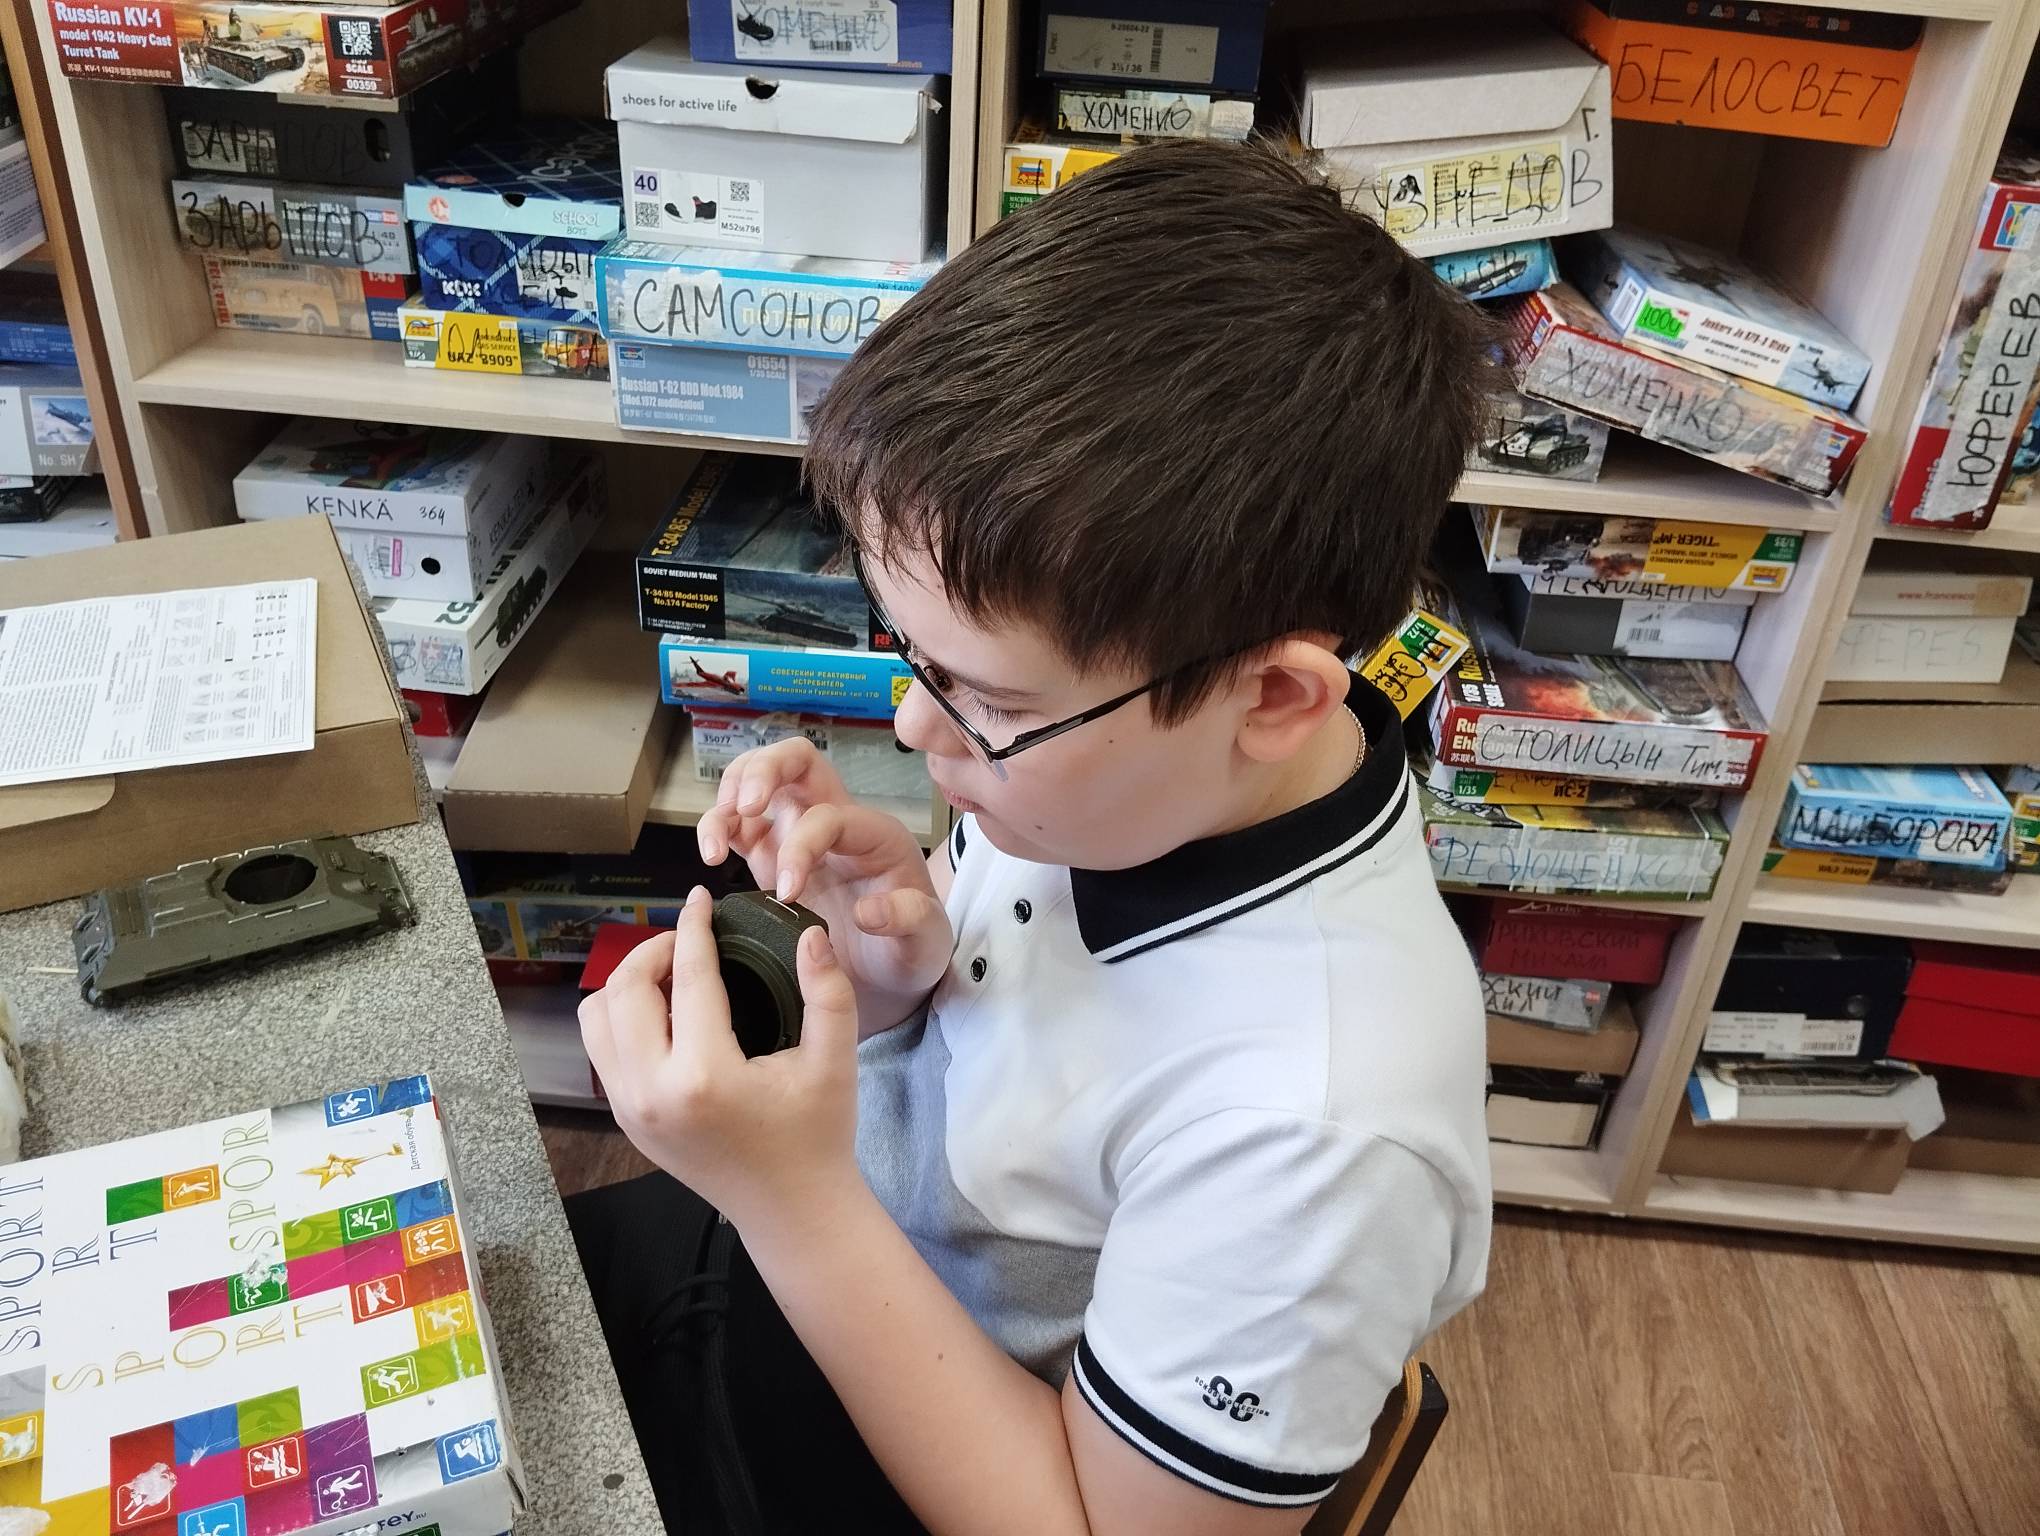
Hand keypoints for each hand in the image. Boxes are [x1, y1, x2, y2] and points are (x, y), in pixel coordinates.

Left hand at [579, 887, 863, 1225]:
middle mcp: (652, 1093)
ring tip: (673, 976)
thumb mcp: (834, 1060)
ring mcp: (631, 1110)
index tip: (700, 899)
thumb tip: (809, 934)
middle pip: (623, 990)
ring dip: (628, 985)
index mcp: (704, 1076)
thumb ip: (827, 991)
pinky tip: (666, 1014)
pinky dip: (622, 1019)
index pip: (689, 979)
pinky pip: (602, 1051)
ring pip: (597, 1019)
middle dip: (654, 951)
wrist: (792, 1211)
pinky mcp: (626, 1121)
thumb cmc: (817, 1135)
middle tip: (690, 940)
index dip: (694, 928)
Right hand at [697, 738, 951, 1034]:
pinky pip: (737, 823)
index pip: (828, 815)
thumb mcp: (926, 941)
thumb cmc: (910, 950)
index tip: (788, 895)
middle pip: (795, 759)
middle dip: (763, 770)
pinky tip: (710, 856)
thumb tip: (868, 911)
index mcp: (873, 834)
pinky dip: (716, 827)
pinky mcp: (770, 856)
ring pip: (757, 780)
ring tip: (714, 844)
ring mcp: (797, 833)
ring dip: (728, 796)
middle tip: (742, 806)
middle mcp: (835, 821)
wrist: (891, 977)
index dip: (802, 846)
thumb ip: (910, 920)